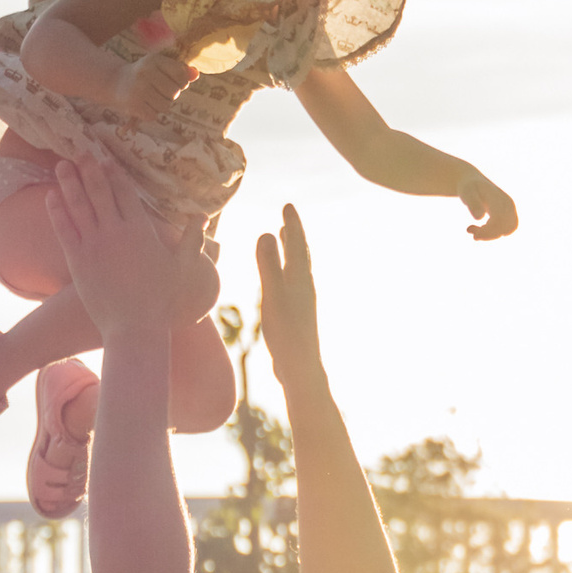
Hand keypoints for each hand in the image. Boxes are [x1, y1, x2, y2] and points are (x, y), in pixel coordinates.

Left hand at [43, 157, 217, 340]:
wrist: (134, 326)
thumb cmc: (162, 299)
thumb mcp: (183, 267)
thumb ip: (192, 239)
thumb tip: (203, 216)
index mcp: (141, 229)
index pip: (124, 193)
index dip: (114, 173)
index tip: (106, 159)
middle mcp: (115, 231)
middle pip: (99, 192)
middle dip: (89, 169)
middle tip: (80, 152)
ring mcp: (94, 244)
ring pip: (78, 205)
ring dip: (69, 183)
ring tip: (62, 165)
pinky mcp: (77, 260)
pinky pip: (64, 229)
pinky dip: (56, 210)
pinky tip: (51, 196)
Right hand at [112, 53, 196, 117]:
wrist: (114, 82)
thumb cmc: (144, 74)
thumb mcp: (160, 67)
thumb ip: (180, 70)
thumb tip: (196, 74)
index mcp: (154, 60)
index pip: (181, 74)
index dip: (182, 82)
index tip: (173, 81)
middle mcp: (145, 72)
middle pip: (174, 93)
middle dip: (170, 95)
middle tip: (158, 91)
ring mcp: (138, 89)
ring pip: (165, 106)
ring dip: (160, 105)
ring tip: (150, 97)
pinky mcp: (133, 104)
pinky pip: (154, 115)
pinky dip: (150, 113)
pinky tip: (143, 104)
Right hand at [255, 204, 323, 385]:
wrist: (300, 367)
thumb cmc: (286, 331)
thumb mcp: (273, 294)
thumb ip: (268, 264)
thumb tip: (266, 233)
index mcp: (300, 278)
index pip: (296, 244)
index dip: (292, 224)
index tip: (288, 205)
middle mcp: (305, 285)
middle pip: (300, 252)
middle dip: (294, 233)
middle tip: (289, 216)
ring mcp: (303, 300)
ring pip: (299, 267)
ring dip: (293, 249)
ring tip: (287, 238)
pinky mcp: (298, 313)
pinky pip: (294, 281)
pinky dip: (288, 268)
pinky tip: (284, 278)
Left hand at [458, 169, 517, 240]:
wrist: (473, 182)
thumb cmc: (469, 188)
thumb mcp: (467, 193)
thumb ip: (473, 204)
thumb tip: (479, 218)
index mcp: (500, 199)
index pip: (499, 221)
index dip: (489, 232)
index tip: (474, 236)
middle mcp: (509, 205)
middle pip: (506, 228)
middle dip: (488, 235)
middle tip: (469, 230)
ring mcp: (510, 210)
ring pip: (507, 230)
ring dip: (490, 235)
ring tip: (473, 228)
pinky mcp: (508, 214)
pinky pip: (505, 229)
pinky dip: (493, 233)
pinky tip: (480, 227)